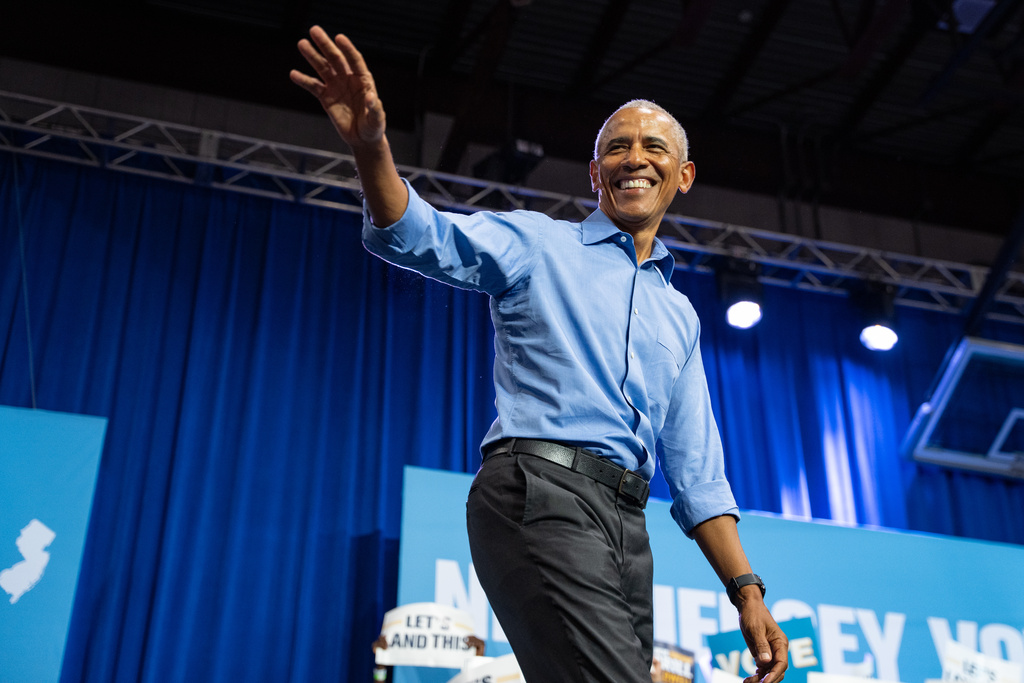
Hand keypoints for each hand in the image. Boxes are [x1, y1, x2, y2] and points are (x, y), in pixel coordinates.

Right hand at [290, 26, 385, 148]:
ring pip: (323, 68)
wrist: (362, 139)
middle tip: (314, 30)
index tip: (339, 37)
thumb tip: (370, 97)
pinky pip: (313, 86)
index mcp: (363, 80)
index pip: (355, 60)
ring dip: (312, 56)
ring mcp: (336, 87)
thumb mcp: (376, 120)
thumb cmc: (373, 127)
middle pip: (336, 59)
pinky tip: (294, 74)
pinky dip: (304, 80)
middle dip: (325, 45)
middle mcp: (348, 79)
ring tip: (302, 44)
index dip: (347, 48)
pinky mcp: (326, 97)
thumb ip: (374, 108)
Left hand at [737, 598, 787, 682]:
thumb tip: (766, 662)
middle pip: (777, 671)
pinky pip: (763, 669)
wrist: (748, 607)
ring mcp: (771, 653)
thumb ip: (761, 645)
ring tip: (747, 682)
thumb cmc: (753, 614)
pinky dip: (757, 675)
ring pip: (769, 672)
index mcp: (780, 643)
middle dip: (767, 680)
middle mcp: (778, 650)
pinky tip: (749, 679)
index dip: (774, 675)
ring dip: (760, 679)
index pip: (781, 663)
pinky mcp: (763, 654)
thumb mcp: (756, 629)